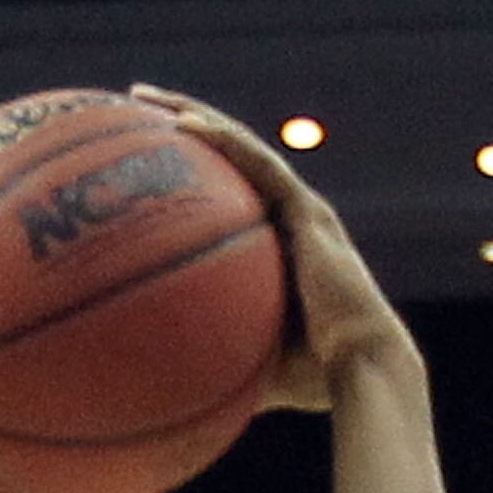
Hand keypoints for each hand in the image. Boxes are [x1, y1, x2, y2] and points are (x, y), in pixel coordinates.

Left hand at [129, 89, 412, 410]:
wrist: (360, 370)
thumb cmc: (310, 381)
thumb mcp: (244, 368)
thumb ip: (208, 364)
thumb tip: (153, 394)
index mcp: (276, 246)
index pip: (225, 195)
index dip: (187, 172)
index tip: (139, 162)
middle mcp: (288, 217)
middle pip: (226, 158)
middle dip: (179, 128)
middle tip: (132, 112)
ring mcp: (299, 209)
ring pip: (238, 147)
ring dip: (191, 116)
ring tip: (144, 99)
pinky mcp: (307, 211)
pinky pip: (256, 163)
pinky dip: (220, 140)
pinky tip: (181, 126)